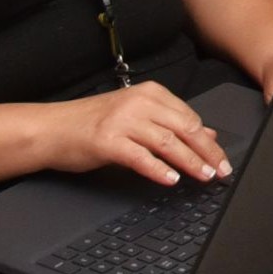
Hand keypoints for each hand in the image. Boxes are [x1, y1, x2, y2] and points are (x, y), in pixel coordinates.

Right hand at [47, 82, 231, 186]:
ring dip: (189, 162)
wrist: (51, 128)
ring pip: (167, 142)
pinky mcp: (107, 141)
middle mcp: (138, 103)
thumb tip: (206, 134)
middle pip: (184, 128)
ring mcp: (122, 121)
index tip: (221, 157)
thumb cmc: (91, 123)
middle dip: (207, 152)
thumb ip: (170, 123)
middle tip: (221, 170)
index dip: (209, 140)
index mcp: (150, 93)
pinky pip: (140, 157)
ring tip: (204, 176)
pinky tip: (171, 179)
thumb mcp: (136, 117)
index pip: (190, 116)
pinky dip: (159, 169)